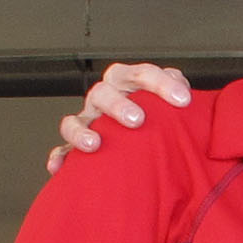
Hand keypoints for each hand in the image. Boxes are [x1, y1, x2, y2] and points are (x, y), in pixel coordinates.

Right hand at [45, 62, 193, 174]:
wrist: (142, 138)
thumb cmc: (156, 116)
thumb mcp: (170, 102)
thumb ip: (178, 92)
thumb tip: (184, 94)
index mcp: (127, 82)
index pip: (141, 74)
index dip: (160, 83)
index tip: (182, 99)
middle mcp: (104, 98)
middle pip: (103, 93)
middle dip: (118, 104)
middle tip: (137, 119)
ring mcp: (88, 121)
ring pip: (75, 121)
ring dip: (82, 131)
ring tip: (94, 144)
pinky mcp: (75, 146)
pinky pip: (62, 151)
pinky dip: (59, 158)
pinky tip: (58, 167)